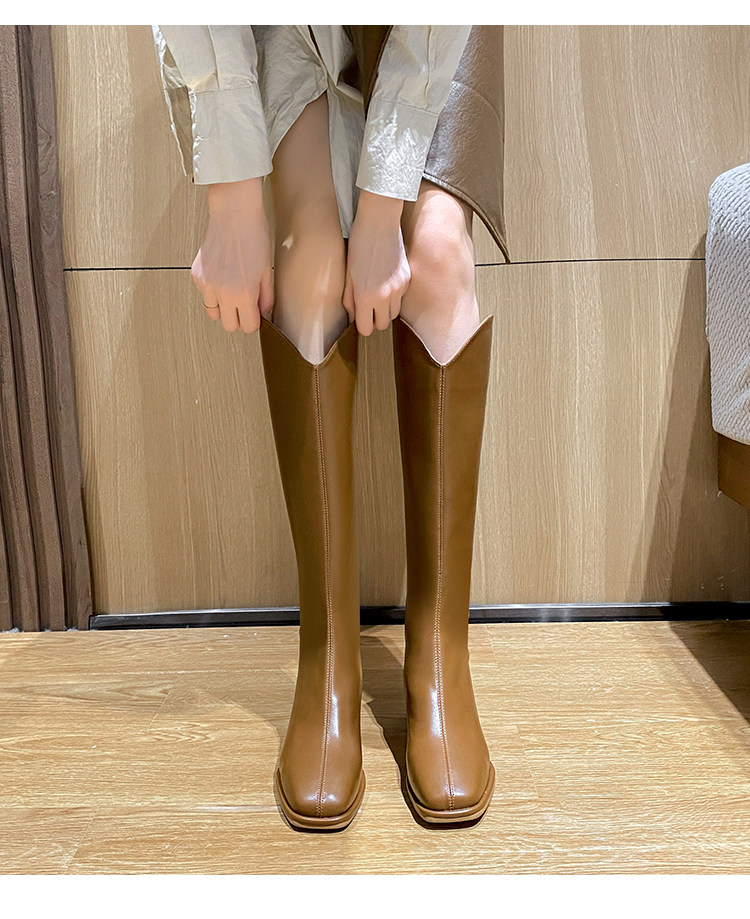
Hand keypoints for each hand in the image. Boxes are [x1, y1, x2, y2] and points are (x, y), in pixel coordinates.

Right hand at [191, 177, 273, 333]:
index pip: (247, 327)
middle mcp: (223, 293)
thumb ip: (266, 297)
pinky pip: (204, 295)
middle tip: (243, 303)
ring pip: (213, 313)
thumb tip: (263, 313)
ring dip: (223, 307)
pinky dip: (212, 291)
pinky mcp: (197, 276)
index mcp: (244, 294)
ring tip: (231, 290)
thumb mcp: (266, 271)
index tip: (254, 312)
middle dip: (237, 317)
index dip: (253, 321)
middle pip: (228, 326)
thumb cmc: (253, 237)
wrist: (233, 214)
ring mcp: (207, 285)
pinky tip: (221, 275)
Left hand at [343, 190, 410, 335]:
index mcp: (365, 296)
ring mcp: (399, 288)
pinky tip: (387, 281)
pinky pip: (401, 298)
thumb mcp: (348, 273)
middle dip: (375, 320)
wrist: (380, 221)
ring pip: (394, 314)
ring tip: (378, 295)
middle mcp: (384, 296)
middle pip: (382, 325)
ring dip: (386, 310)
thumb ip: (349, 299)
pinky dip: (394, 296)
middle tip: (368, 308)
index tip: (360, 317)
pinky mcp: (407, 280)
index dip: (362, 325)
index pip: (366, 328)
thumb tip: (353, 316)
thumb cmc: (359, 244)